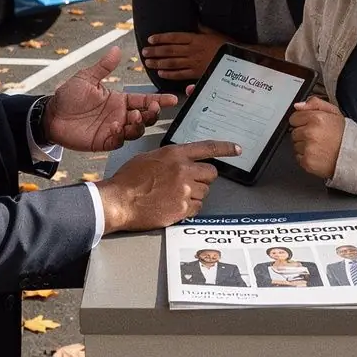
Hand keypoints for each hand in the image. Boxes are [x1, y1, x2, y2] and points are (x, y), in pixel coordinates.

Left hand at [44, 46, 177, 151]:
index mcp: (118, 100)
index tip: (173, 99)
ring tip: (133, 116)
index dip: (159, 100)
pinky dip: (122, 134)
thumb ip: (104, 66)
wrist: (51, 115)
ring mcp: (114, 129)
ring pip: (137, 130)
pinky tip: (117, 126)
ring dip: (139, 124)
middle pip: (146, 117)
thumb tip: (116, 49)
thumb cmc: (67, 96)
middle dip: (152, 113)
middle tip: (151, 108)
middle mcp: (120, 115)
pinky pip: (120, 140)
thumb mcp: (86, 78)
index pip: (143, 99)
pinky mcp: (105, 141)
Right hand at [97, 140, 241, 232]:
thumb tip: (182, 161)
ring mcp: (185, 190)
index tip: (236, 149)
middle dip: (204, 178)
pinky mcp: (183, 208)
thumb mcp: (150, 158)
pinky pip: (198, 207)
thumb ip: (171, 158)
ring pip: (205, 192)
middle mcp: (183, 170)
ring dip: (195, 194)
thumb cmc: (129, 180)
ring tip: (174, 195)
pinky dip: (189, 208)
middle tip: (190, 183)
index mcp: (175, 154)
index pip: (208, 148)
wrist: (119, 201)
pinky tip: (173, 205)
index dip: (225, 148)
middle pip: (211, 174)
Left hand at [141, 29, 229, 81]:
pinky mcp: (197, 73)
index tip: (150, 39)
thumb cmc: (226, 44)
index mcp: (196, 39)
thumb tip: (194, 21)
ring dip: (158, 62)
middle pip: (169, 51)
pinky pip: (180, 74)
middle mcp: (193, 51)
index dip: (161, 38)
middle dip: (155, 51)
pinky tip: (160, 72)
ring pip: (172, 63)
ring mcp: (194, 63)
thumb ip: (201, 28)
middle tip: (144, 52)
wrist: (237, 59)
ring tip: (148, 62)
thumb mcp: (213, 32)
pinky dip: (169, 74)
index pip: (174, 38)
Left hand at [288, 97, 345, 177]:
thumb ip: (315, 103)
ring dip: (304, 146)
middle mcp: (310, 133)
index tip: (311, 126)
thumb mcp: (334, 112)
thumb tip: (298, 106)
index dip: (302, 122)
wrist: (354, 155)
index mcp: (316, 118)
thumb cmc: (344, 135)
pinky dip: (306, 157)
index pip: (294, 118)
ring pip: (295, 145)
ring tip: (319, 146)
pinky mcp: (307, 162)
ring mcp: (308, 148)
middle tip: (318, 137)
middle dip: (303, 134)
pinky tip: (318, 155)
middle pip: (294, 132)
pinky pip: (298, 157)